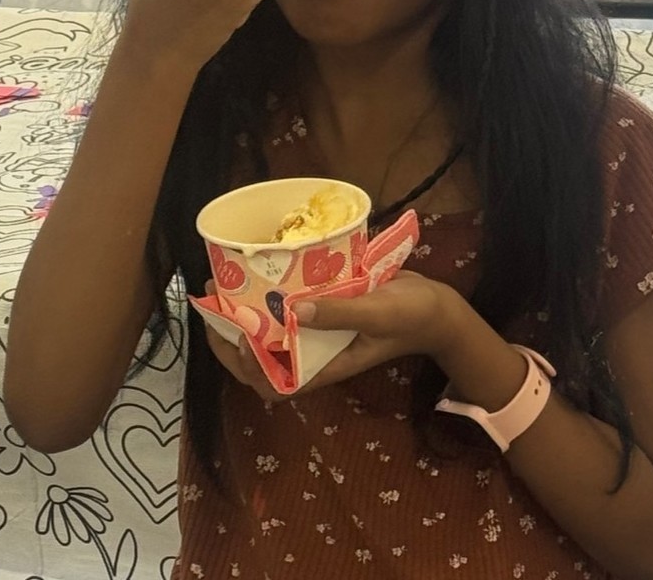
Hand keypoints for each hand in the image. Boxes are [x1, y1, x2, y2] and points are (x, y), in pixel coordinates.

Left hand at [203, 273, 464, 400]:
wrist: (438, 306)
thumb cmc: (411, 316)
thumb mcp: (377, 313)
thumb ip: (339, 313)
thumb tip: (293, 311)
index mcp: (326, 365)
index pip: (275, 383)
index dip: (247, 368)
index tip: (235, 336)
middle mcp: (316, 352)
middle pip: (262, 358)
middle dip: (232, 336)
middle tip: (214, 302)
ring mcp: (321, 331)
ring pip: (272, 330)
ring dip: (247, 313)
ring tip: (227, 282)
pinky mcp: (328, 308)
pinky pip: (293, 307)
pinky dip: (275, 294)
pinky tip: (265, 269)